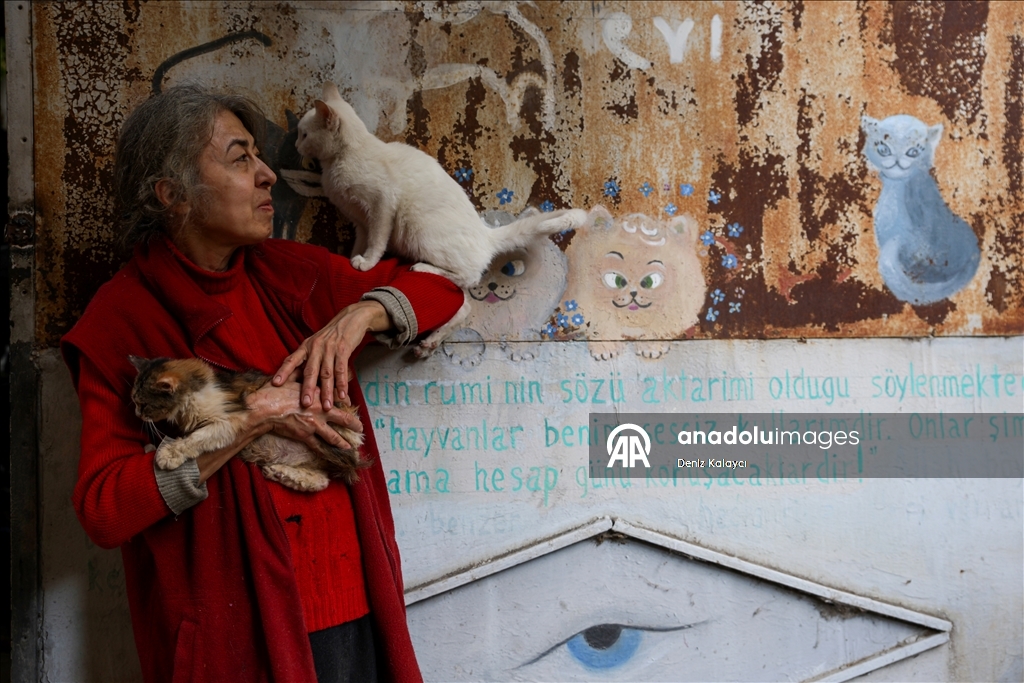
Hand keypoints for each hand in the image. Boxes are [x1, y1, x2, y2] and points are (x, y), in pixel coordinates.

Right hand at [194, 381, 363, 483]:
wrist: (264, 408)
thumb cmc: (275, 391)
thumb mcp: (291, 379)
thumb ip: (302, 377)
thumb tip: (304, 370)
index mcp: (317, 394)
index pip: (335, 397)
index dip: (344, 401)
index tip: (350, 403)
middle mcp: (319, 410)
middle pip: (342, 418)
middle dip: (352, 424)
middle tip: (360, 427)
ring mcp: (313, 425)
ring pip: (333, 436)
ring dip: (343, 442)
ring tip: (350, 446)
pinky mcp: (304, 436)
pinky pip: (318, 446)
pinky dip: (326, 451)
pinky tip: (332, 455)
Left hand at [272, 300, 389, 409]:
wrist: (350, 319)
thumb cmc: (331, 335)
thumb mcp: (315, 343)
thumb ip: (307, 359)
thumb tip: (296, 379)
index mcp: (306, 346)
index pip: (291, 359)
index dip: (283, 371)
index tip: (275, 383)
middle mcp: (316, 347)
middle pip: (310, 371)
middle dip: (307, 389)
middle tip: (305, 404)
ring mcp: (330, 348)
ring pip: (327, 374)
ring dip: (327, 392)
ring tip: (326, 406)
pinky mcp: (343, 350)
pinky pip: (341, 370)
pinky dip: (342, 384)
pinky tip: (342, 395)